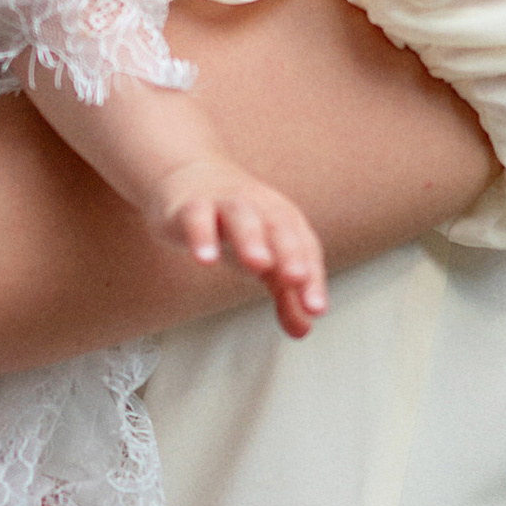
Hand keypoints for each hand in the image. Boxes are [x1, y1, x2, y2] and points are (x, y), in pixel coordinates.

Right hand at [149, 159, 328, 339]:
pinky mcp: (191, 206)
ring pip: (241, 216)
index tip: (316, 308)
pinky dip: (201, 235)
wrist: (189, 176)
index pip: (305, 249)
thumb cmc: (235, 223)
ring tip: (258, 264)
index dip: (313, 279)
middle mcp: (259, 208)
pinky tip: (205, 257)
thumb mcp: (264, 259)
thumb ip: (284, 295)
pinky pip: (197, 217)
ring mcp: (224, 204)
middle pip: (279, 227)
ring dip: (251, 238)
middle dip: (289, 252)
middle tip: (296, 279)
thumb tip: (303, 329)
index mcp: (284, 221)